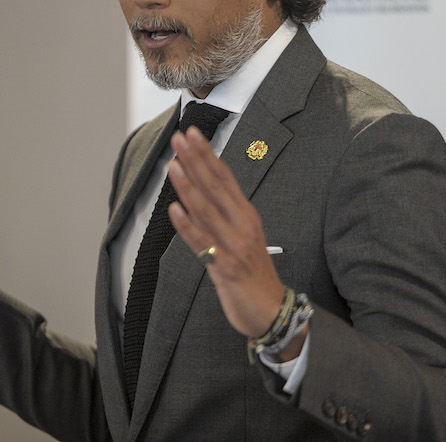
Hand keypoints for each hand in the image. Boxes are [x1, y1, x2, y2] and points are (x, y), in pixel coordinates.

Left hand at [167, 126, 305, 358]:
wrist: (273, 311)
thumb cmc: (254, 272)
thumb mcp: (243, 236)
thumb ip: (224, 214)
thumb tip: (199, 189)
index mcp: (247, 215)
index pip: (225, 177)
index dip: (208, 155)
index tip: (192, 134)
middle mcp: (243, 225)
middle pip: (216, 187)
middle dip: (196, 160)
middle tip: (179, 138)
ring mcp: (235, 245)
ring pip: (207, 210)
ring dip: (188, 186)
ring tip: (173, 165)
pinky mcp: (227, 267)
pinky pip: (203, 244)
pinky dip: (187, 226)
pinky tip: (173, 210)